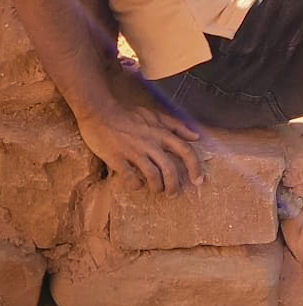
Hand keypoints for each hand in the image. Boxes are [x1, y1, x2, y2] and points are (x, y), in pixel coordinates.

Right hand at [76, 81, 202, 193]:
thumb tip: (196, 136)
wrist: (99, 111)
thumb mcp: (155, 115)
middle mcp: (150, 143)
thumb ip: (176, 126)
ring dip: (157, 188)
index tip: (198, 180)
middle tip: (173, 194)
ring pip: (153, 176)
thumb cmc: (128, 114)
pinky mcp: (118, 158)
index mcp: (161, 133)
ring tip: (157, 191)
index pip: (185, 151)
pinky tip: (137, 185)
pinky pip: (130, 178)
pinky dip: (136, 185)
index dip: (195, 167)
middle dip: (174, 185)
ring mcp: (134, 151)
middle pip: (170, 169)